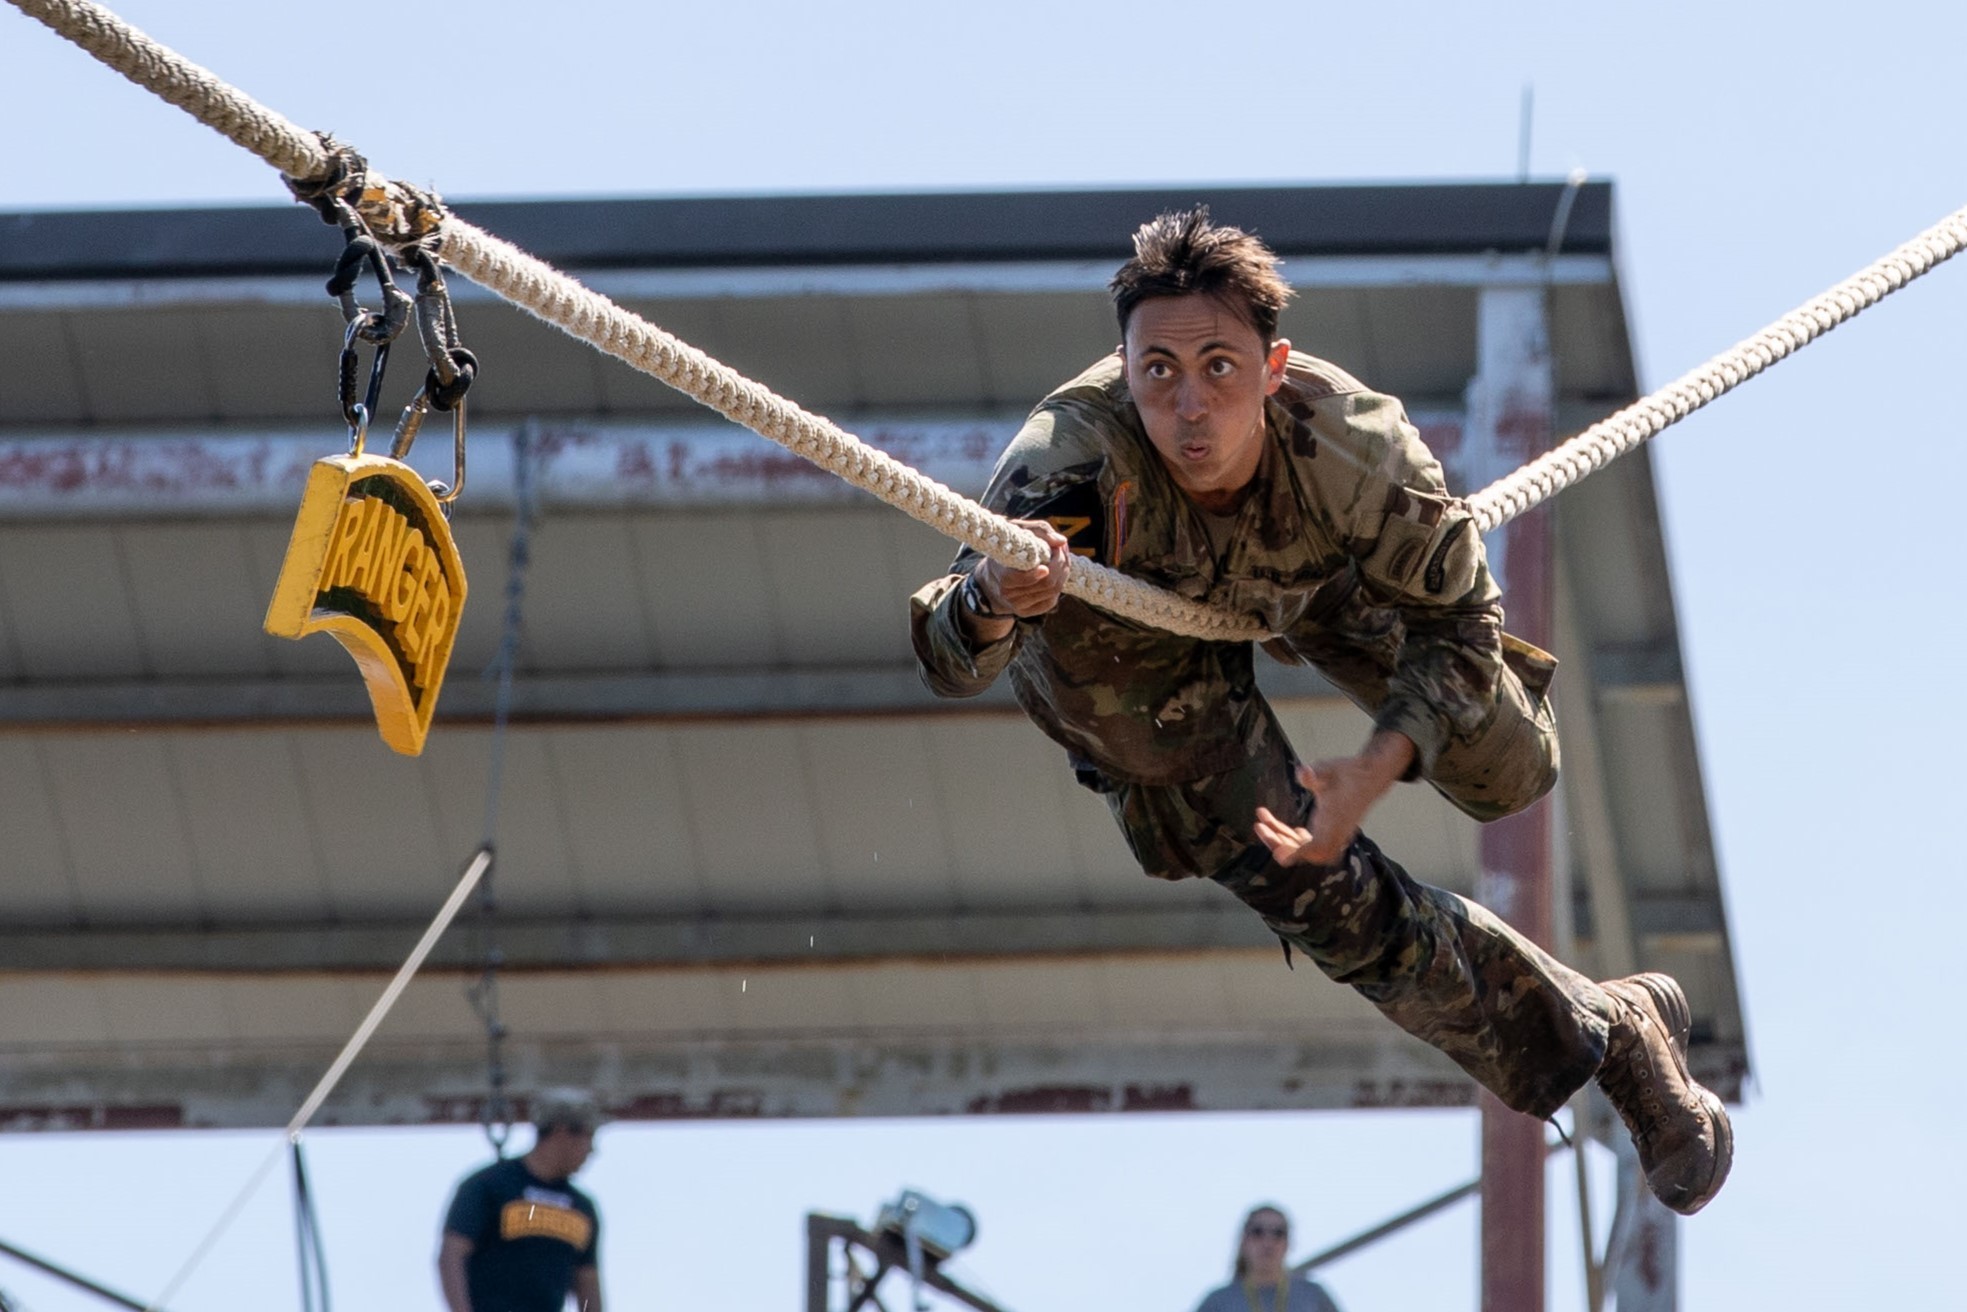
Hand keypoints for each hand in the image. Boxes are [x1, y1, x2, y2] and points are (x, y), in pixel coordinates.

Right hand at [975, 518, 1072, 617]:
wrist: (993, 575)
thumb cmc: (1009, 548)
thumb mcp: (1019, 530)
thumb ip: (1040, 530)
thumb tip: (1062, 541)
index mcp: (1002, 575)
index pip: (1024, 578)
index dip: (1043, 569)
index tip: (1054, 553)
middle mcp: (1008, 594)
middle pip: (1047, 583)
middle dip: (1060, 564)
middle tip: (1061, 549)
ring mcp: (1018, 605)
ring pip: (1052, 591)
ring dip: (1063, 573)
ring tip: (1061, 558)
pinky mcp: (1028, 611)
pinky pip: (1051, 601)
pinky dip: (1058, 585)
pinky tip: (1057, 573)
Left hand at [1253, 731, 1415, 866]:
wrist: (1370, 775)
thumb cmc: (1350, 773)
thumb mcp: (1329, 770)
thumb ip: (1315, 774)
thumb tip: (1304, 772)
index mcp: (1333, 826)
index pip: (1310, 851)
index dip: (1291, 853)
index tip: (1275, 850)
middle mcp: (1333, 836)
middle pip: (1301, 852)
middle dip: (1277, 841)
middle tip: (1259, 824)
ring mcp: (1332, 835)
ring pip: (1302, 847)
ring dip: (1281, 836)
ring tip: (1263, 818)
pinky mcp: (1331, 831)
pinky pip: (1308, 842)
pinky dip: (1293, 836)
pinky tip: (1280, 826)